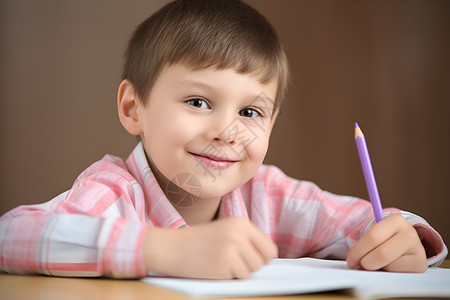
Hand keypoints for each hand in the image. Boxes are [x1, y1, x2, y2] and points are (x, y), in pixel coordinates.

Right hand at [143, 217, 277, 278]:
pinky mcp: (224, 264)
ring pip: (252, 271)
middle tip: (232, 261)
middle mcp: (239, 234)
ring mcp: (232, 249)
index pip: (269, 248)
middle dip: (250, 266)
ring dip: (240, 272)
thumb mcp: (226, 230)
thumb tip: (270, 257)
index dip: (262, 258)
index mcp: (241, 223)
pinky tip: (215, 267)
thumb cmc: (199, 241)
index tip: (250, 259)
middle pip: (262, 261)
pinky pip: (239, 278)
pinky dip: (229, 277)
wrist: (172, 247)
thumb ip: (247, 240)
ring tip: (222, 262)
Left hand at [346, 214, 426, 271]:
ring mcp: (418, 250)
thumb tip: (353, 261)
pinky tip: (388, 267)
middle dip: (366, 262)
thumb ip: (365, 243)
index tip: (350, 259)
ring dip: (377, 268)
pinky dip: (388, 273)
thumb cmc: (384, 239)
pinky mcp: (421, 265)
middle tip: (359, 265)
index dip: (358, 251)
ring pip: (389, 265)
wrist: (404, 244)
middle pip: (382, 254)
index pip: (372, 237)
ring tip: (377, 263)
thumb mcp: (375, 234)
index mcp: (396, 220)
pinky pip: (397, 273)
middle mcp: (410, 233)